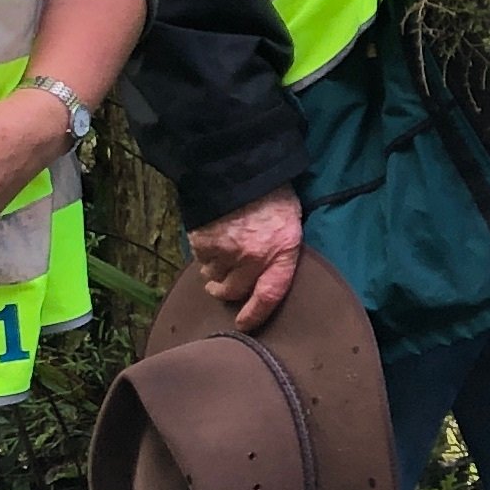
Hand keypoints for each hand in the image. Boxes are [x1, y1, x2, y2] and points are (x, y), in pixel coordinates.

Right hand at [189, 192, 307, 331]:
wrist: (240, 164)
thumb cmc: (271, 192)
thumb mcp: (290, 221)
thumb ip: (280, 251)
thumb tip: (267, 275)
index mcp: (282, 250)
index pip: (270, 295)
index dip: (256, 314)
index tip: (244, 324)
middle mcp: (253, 256)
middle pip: (234, 291)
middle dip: (227, 291)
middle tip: (223, 285)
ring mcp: (226, 250)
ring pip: (212, 276)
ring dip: (214, 270)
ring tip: (220, 252)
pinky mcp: (203, 241)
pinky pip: (199, 259)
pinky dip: (203, 253)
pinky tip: (211, 237)